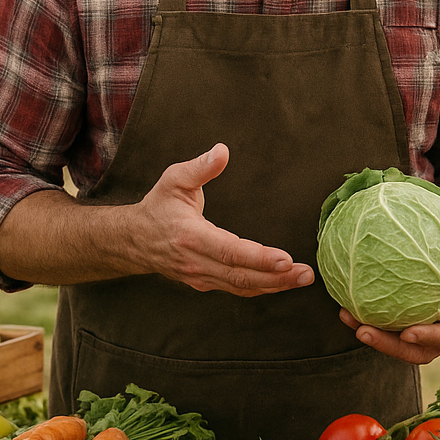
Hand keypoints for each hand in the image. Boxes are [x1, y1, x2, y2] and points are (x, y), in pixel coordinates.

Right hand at [135, 143, 314, 296]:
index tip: (286, 259)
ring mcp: (200, 276)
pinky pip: (237, 288)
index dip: (259, 258)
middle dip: (277, 277)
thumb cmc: (158, 206)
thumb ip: (199, 167)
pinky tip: (284, 283)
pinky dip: (262, 288)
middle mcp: (196, 262)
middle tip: (306, 274)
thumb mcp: (173, 180)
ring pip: (241, 286)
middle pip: (241, 275)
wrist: (133, 240)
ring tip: (303, 279)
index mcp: (190, 236)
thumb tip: (222, 151)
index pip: (229, 251)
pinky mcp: (206, 282)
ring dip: (275, 285)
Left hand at [339, 247, 439, 363]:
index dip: (429, 338)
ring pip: (398, 343)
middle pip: (416, 351)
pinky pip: (389, 328)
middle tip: (363, 331)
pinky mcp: (411, 324)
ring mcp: (426, 332)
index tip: (407, 333)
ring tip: (347, 317)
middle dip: (389, 346)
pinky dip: (369, 320)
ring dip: (373, 336)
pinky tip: (345, 307)